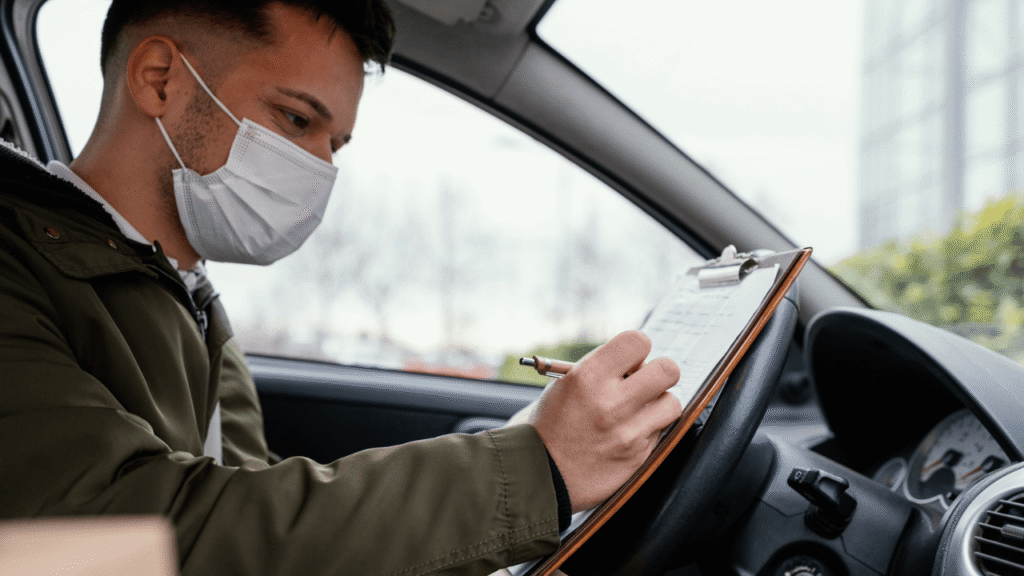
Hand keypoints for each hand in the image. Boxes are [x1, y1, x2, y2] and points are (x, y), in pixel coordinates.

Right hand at [528, 331, 681, 511]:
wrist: (540, 473)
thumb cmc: (551, 424)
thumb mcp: (564, 385)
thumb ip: (601, 369)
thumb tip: (636, 360)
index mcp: (588, 377)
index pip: (637, 342)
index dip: (638, 349)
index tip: (632, 359)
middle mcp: (611, 403)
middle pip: (667, 369)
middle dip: (659, 373)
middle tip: (645, 382)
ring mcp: (627, 432)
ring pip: (671, 402)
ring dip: (659, 403)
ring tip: (641, 409)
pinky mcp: (637, 456)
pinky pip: (661, 431)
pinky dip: (649, 429)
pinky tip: (629, 432)